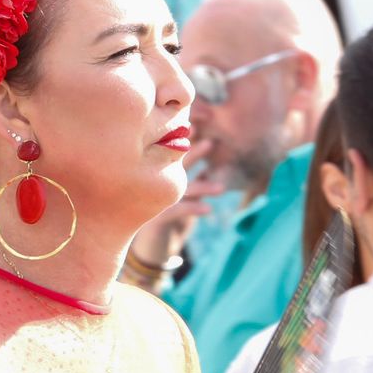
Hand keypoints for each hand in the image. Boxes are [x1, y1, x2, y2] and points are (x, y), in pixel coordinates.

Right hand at [130, 139, 225, 265]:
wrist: (151, 246)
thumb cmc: (170, 216)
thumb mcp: (181, 195)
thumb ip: (193, 177)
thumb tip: (210, 153)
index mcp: (158, 174)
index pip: (170, 152)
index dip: (183, 140)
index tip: (195, 126)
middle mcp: (153, 184)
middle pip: (174, 165)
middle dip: (193, 154)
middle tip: (210, 143)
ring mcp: (154, 200)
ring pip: (180, 189)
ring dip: (202, 187)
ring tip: (222, 189)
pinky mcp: (156, 219)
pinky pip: (177, 211)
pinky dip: (193, 209)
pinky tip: (208, 210)